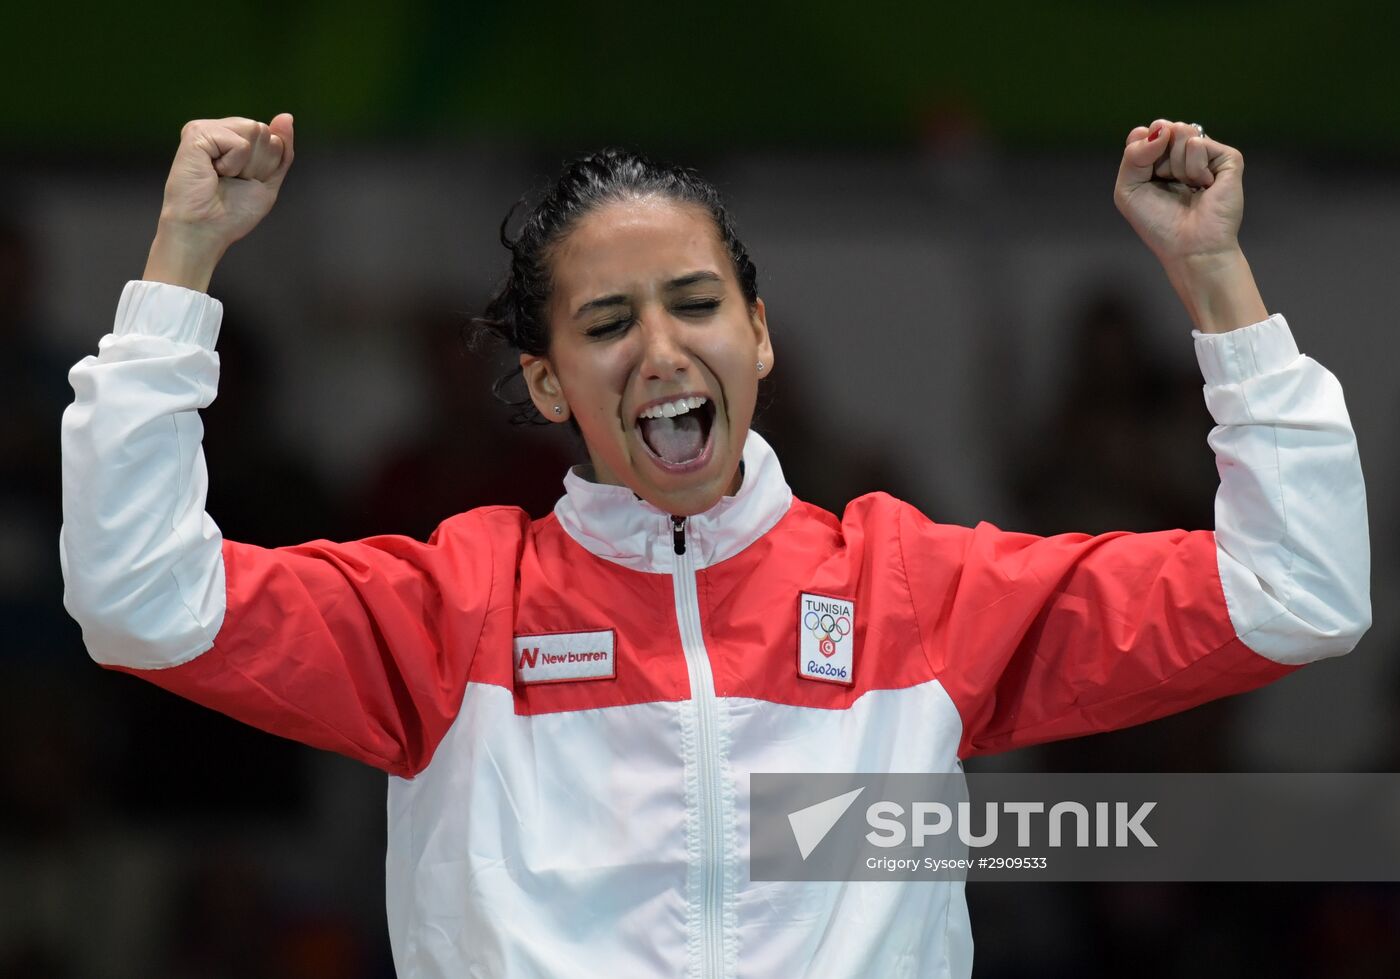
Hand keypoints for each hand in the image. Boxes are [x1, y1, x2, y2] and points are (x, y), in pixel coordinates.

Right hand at [144, 114, 294, 290]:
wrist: (205, 230)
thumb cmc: (232, 212)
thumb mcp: (268, 180)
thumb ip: (281, 150)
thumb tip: (286, 116)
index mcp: (234, 139)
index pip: (274, 138)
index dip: (267, 166)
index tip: (245, 183)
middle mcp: (219, 129)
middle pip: (265, 132)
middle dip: (259, 164)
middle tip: (233, 181)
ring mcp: (207, 128)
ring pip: (255, 130)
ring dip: (247, 164)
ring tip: (223, 176)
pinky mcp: (197, 132)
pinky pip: (239, 142)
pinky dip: (234, 164)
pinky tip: (214, 172)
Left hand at [1113, 119, 1243, 267]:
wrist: (1189, 247)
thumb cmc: (1158, 223)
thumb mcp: (1128, 188)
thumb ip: (1133, 154)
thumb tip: (1162, 128)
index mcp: (1159, 158)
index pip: (1142, 133)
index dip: (1138, 152)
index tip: (1145, 178)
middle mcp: (1183, 152)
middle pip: (1160, 127)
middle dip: (1156, 159)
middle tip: (1167, 184)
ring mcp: (1206, 153)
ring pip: (1180, 132)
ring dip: (1174, 166)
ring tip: (1187, 187)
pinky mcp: (1227, 157)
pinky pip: (1198, 144)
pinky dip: (1194, 169)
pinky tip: (1203, 186)